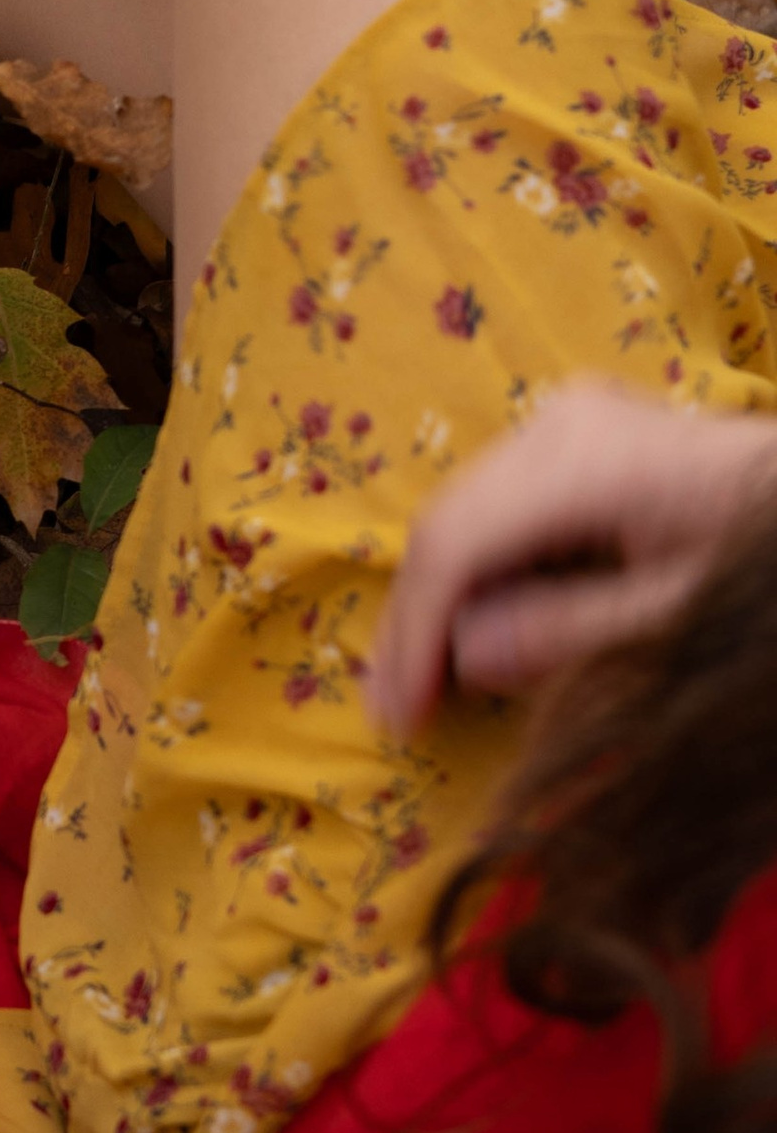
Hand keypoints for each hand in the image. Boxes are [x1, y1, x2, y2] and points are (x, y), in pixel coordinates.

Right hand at [368, 380, 776, 739]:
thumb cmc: (761, 563)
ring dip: (437, 596)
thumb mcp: (678, 616)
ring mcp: (564, 419)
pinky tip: (470, 627)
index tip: (399, 713)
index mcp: (589, 461)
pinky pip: (494, 501)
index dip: (416, 631)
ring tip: (420, 679)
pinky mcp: (571, 431)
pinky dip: (475, 567)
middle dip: (413, 620)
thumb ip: (568, 633)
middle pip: (447, 520)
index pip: (460, 542)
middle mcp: (560, 422)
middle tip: (392, 707)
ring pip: (461, 509)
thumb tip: (460, 657)